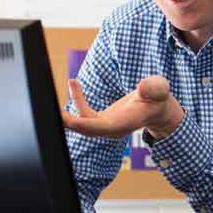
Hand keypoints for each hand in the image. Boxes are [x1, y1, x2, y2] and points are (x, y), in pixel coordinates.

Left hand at [62, 76, 184, 139]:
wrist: (158, 109)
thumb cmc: (159, 99)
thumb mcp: (160, 90)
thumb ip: (154, 89)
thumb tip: (143, 88)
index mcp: (125, 122)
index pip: (100, 127)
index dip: (83, 124)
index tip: (68, 119)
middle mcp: (112, 128)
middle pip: (86, 129)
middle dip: (68, 122)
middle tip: (51, 111)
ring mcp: (106, 126)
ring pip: (81, 124)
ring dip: (68, 112)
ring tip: (69, 85)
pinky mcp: (101, 121)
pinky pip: (84, 115)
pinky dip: (77, 101)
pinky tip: (75, 83)